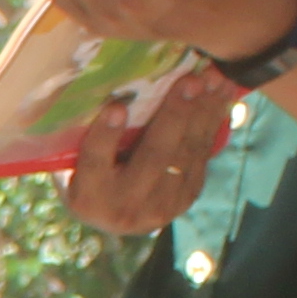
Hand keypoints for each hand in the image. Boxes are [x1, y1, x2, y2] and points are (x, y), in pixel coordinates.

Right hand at [63, 74, 240, 236]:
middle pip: (153, 157)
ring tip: (213, 79)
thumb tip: (115, 92)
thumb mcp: (77, 163)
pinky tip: (219, 95)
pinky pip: (202, 154)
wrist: (116, 218)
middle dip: (174, 115)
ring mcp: (162, 206)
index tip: (116, 106)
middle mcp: (126, 207)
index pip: (95, 163)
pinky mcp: (186, 197)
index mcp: (90, 197)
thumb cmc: (90, 176)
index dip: (106, 136)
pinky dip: (212, 121)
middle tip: (190, 80)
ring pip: (186, 153)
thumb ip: (90, 137)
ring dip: (204, 112)